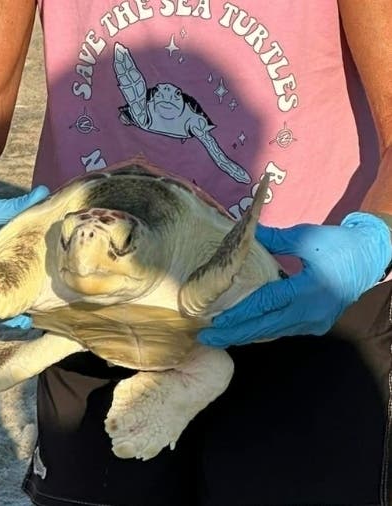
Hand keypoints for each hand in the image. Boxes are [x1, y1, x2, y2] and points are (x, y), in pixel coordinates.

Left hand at [198, 212, 391, 346]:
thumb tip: (245, 233)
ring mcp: (315, 322)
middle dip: (234, 334)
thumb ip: (274, 239)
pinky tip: (243, 331)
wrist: (372, 256)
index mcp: (306, 290)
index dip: (238, 315)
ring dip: (246, 334)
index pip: (265, 305)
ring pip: (274, 332)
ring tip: (220, 337)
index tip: (215, 322)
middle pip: (265, 327)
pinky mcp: (317, 324)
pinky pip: (284, 330)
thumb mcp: (305, 237)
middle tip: (207, 339)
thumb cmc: (338, 244)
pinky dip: (263, 330)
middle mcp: (310, 312)